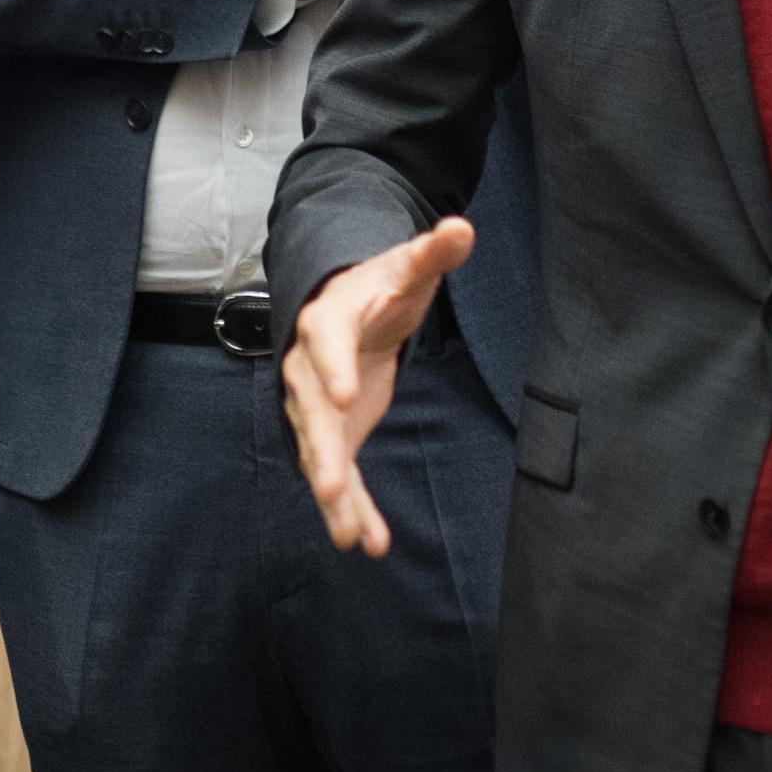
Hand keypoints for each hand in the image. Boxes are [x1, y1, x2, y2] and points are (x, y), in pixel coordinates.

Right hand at [285, 217, 473, 555]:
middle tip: (331, 486)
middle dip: (322, 450)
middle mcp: (309, 368)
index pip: (327, 343)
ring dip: (334, 493)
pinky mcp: (330, 433)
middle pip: (311, 410)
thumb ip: (432, 254)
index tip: (344, 395)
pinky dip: (351, 508)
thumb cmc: (379, 287)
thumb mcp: (407, 269)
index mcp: (328, 321)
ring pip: (318, 453)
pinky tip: (368, 543)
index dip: (334, 368)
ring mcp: (315, 406)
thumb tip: (462, 228)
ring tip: (348, 534)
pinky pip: (337, 472)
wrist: (344, 306)